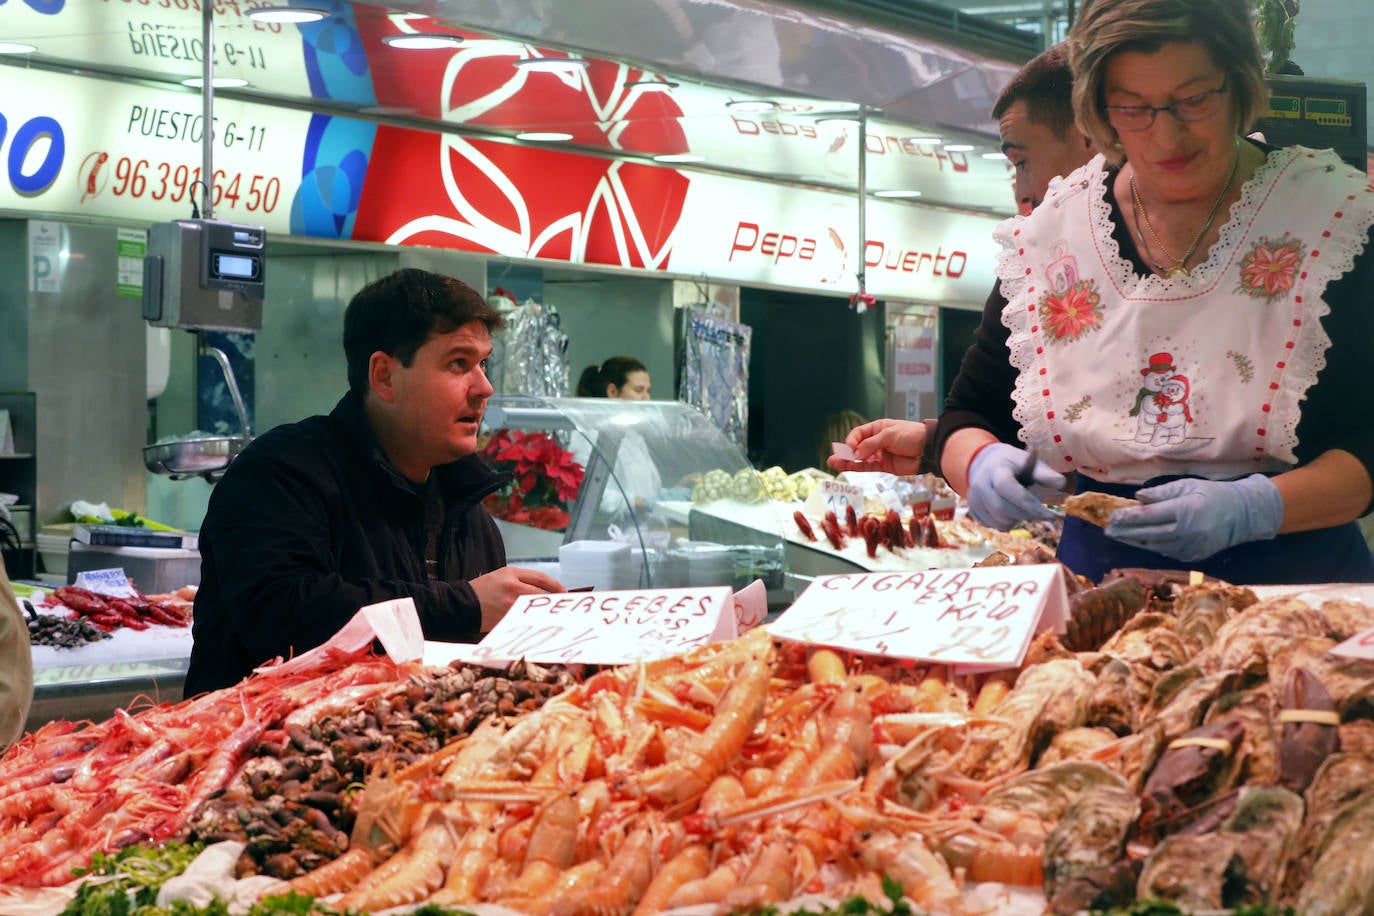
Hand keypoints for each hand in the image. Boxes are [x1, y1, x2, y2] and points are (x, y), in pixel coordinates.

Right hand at [470, 566, 564, 630]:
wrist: (461, 604)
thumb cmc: (482, 589)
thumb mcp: (501, 576)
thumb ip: (521, 580)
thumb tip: (544, 590)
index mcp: (511, 573)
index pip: (540, 578)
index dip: (555, 585)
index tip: (564, 592)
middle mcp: (511, 587)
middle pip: (540, 594)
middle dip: (552, 602)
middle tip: (560, 607)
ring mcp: (508, 603)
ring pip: (533, 609)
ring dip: (543, 613)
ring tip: (550, 616)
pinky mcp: (505, 617)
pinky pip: (522, 619)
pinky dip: (530, 621)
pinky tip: (534, 623)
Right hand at [827, 419, 927, 474]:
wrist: (928, 449)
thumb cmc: (911, 435)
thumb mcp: (889, 435)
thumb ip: (871, 444)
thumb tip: (856, 454)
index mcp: (877, 428)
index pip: (858, 434)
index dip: (851, 441)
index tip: (850, 448)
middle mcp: (876, 441)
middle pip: (857, 447)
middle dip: (845, 452)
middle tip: (834, 458)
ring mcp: (880, 454)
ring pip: (860, 459)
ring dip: (848, 461)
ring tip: (834, 464)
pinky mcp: (884, 466)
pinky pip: (868, 467)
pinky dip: (858, 467)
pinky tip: (848, 467)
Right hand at [966, 443, 1066, 529]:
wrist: (987, 463)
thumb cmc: (1013, 464)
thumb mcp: (1029, 462)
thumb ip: (1044, 473)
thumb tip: (1061, 484)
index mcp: (995, 469)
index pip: (1007, 488)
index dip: (1029, 504)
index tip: (1051, 514)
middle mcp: (980, 484)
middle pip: (1002, 508)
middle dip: (1026, 514)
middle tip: (1042, 513)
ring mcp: (973, 499)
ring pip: (998, 520)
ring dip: (1017, 519)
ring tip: (1025, 509)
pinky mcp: (973, 510)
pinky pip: (993, 525)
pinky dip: (1007, 522)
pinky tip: (1012, 511)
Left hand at [1104, 474, 1282, 561]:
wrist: (1244, 515)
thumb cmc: (1213, 495)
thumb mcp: (1188, 486)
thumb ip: (1161, 493)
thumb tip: (1138, 498)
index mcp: (1185, 510)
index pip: (1149, 516)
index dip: (1128, 517)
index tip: (1111, 517)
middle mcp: (1186, 531)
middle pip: (1148, 534)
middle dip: (1125, 532)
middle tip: (1107, 530)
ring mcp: (1190, 547)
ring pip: (1155, 546)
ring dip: (1134, 541)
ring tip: (1118, 535)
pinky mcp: (1194, 556)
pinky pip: (1167, 552)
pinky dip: (1152, 546)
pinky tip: (1139, 541)